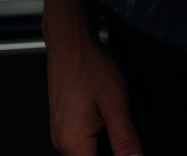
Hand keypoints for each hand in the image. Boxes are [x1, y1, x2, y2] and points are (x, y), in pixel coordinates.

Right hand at [45, 27, 141, 155]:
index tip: (127, 146)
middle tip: (123, 128)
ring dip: (105, 142)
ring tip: (115, 119)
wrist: (71, 40)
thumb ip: (125, 139)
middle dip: (112, 150)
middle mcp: (61, 142)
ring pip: (87, 150)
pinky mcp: (62, 121)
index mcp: (72, 143)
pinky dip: (97, 133)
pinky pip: (81, 138)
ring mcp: (60, 131)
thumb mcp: (115, 104)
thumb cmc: (89, 66)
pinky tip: (106, 115)